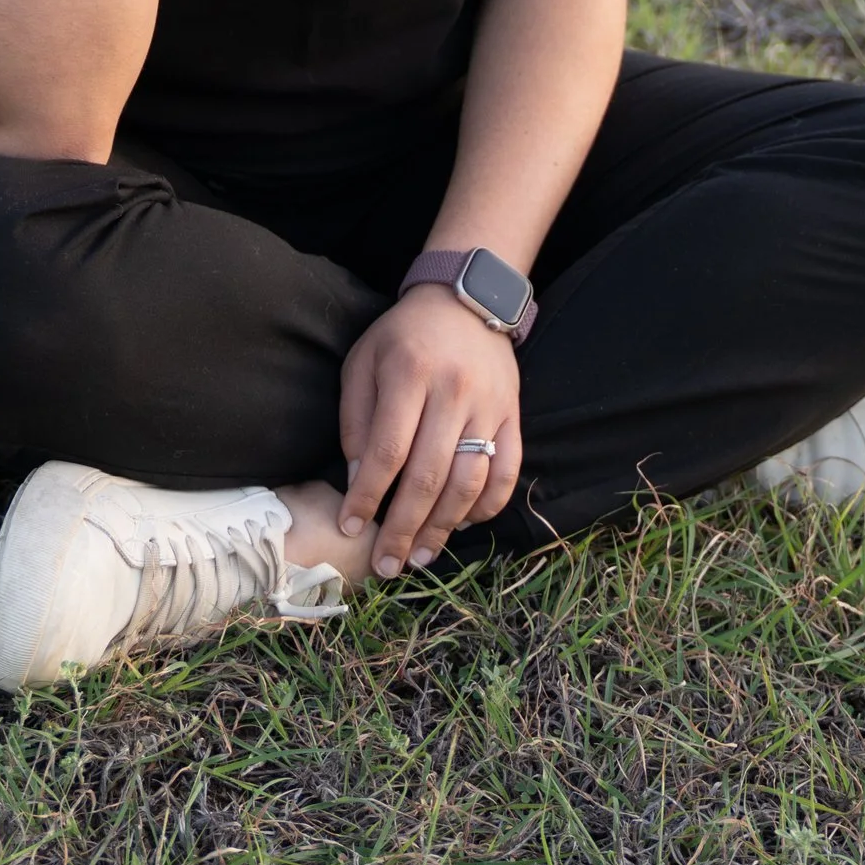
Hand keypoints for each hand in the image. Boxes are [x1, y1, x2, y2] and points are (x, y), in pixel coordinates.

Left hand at [337, 285, 522, 576]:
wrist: (466, 300)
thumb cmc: (403, 335)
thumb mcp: (363, 361)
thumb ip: (356, 419)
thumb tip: (357, 481)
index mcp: (408, 374)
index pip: (387, 450)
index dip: (368, 495)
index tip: (351, 527)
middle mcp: (452, 392)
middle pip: (428, 476)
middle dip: (404, 528)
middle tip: (387, 564)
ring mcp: (489, 406)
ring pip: (469, 481)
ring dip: (444, 527)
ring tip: (422, 555)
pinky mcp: (513, 415)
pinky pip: (507, 471)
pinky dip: (488, 506)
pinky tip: (464, 524)